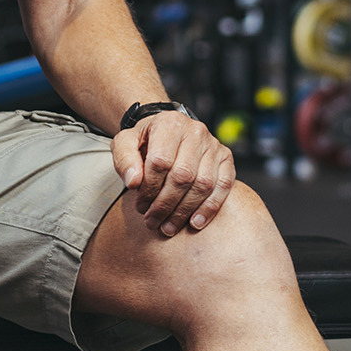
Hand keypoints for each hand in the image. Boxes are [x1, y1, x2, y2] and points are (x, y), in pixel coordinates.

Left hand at [111, 111, 235, 237]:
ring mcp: (213, 145)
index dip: (149, 189)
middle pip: (183, 176)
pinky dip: (210, 207)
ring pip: (203, 184)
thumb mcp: (125, 143)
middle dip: (166, 205)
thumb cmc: (146, 140)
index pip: (160, 162)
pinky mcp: (225, 158)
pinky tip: (195, 222)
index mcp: (169, 124)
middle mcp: (195, 131)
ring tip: (168, 227)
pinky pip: (224, 185)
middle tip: (153, 221)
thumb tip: (133, 183)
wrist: (167, 131)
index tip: (140, 206)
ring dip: (184, 211)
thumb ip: (124, 160)